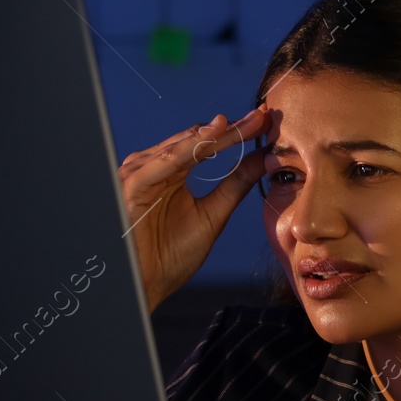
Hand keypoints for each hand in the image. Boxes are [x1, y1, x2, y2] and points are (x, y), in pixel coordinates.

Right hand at [118, 106, 269, 312]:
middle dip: (232, 127)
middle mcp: (154, 166)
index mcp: (172, 171)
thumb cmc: (170, 256)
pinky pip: (166, 160)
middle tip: (263, 115)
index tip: (266, 120)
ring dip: (215, 132)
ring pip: (184, 144)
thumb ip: (235, 185)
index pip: (208, 143)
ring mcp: (142, 171)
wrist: (145, 285)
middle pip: (198, 138)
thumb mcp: (213, 215)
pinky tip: (213, 135)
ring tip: (242, 122)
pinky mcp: (134, 182)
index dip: (238, 132)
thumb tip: (263, 158)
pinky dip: (190, 146)